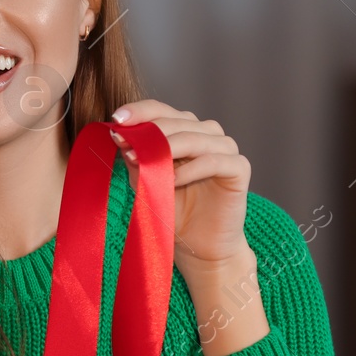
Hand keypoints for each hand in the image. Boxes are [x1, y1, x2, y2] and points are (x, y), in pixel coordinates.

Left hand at [107, 99, 252, 273]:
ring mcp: (225, 148)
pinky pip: (213, 161)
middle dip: (149, 133)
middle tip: (126, 146)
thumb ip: (136, 157)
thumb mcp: (145, 181)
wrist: (199, 245)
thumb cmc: (173, 210)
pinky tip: (173, 180)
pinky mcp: (239, 168)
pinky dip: (191, 169)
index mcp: (184, 129)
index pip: (161, 110)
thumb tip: (119, 135)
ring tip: (147, 164)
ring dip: (168, 148)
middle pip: (177, 121)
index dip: (139, 112)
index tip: (116, 119)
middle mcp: (206, 133)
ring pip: (195, 138)